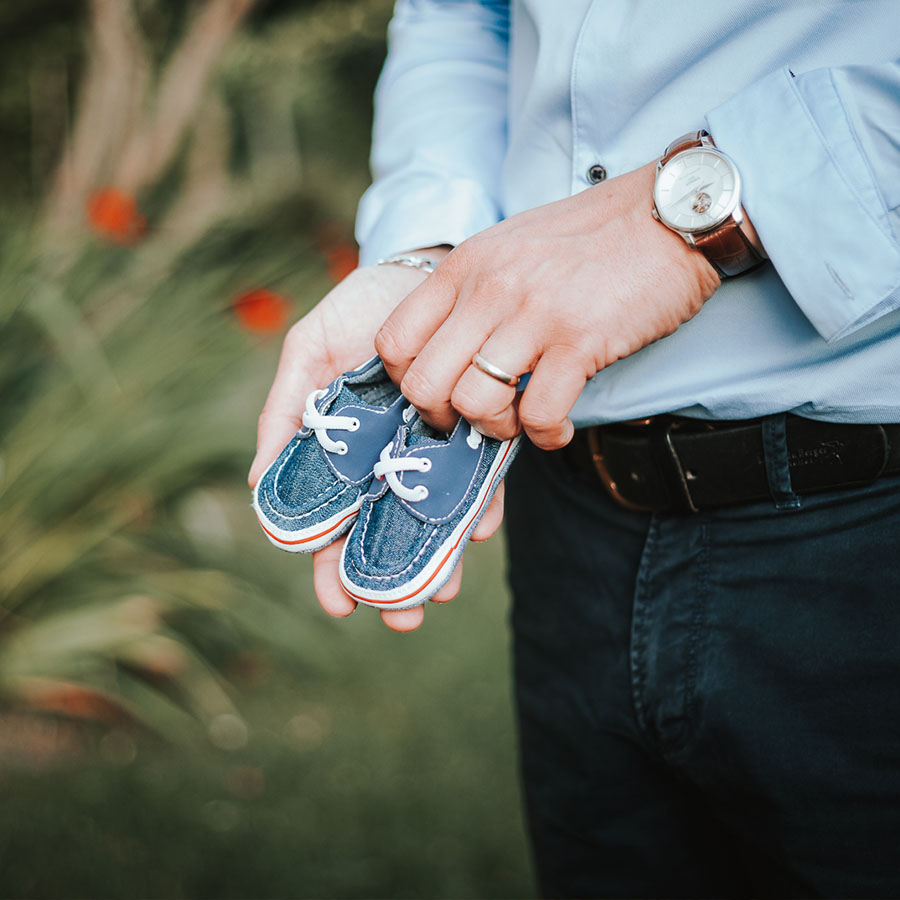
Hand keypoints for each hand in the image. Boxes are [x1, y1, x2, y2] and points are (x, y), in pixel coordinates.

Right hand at [249, 254, 504, 631]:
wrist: (419, 274)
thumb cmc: (354, 313)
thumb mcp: (307, 354)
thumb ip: (285, 413)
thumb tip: (261, 485)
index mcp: (343, 453)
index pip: (332, 521)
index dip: (331, 565)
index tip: (339, 604)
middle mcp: (388, 461)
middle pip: (387, 532)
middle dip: (395, 579)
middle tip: (404, 618)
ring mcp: (434, 452)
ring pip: (434, 517)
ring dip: (439, 558)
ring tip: (443, 590)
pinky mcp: (478, 432)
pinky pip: (481, 477)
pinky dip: (480, 504)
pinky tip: (478, 528)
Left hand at [374, 161, 720, 449]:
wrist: (667, 213)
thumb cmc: (590, 239)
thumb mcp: (509, 249)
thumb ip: (472, 294)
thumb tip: (449, 357)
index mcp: (464, 267)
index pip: (394, 342)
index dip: (407, 384)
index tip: (439, 394)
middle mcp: (488, 290)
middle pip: (424, 385)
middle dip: (443, 420)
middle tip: (477, 419)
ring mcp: (533, 315)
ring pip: (473, 404)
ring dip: (496, 430)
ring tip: (521, 421)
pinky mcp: (579, 340)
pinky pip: (539, 414)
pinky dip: (545, 436)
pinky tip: (558, 428)